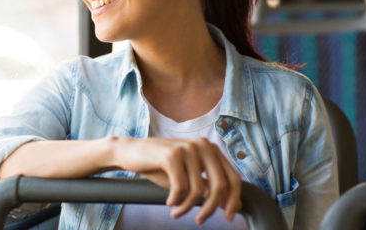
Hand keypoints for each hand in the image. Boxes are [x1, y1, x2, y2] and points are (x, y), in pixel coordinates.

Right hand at [113, 137, 241, 223]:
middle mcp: (202, 145)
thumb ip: (209, 186)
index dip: (233, 199)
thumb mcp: (189, 177)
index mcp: (210, 149)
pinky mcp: (172, 155)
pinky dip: (176, 200)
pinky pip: (181, 188)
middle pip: (220, 185)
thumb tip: (234, 205)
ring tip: (177, 212)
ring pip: (199, 190)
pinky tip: (169, 202)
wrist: (131, 153)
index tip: (227, 216)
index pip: (233, 177)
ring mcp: (187, 148)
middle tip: (200, 220)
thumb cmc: (160, 165)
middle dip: (211, 208)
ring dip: (187, 207)